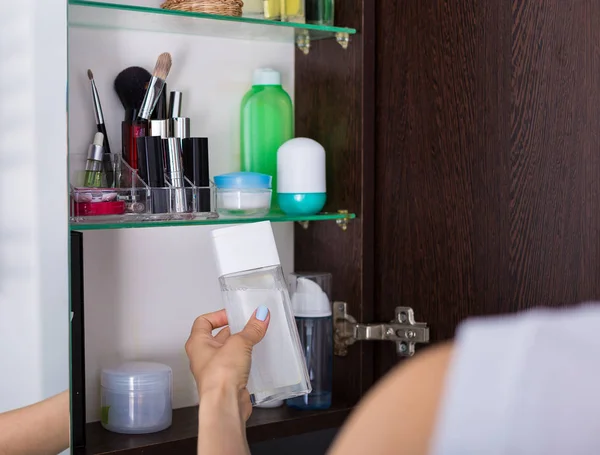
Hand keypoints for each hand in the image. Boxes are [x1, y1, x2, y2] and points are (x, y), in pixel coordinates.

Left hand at [185, 306, 269, 420]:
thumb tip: (261, 315)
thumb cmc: (220, 376)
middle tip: (249, 325)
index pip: (204, 321)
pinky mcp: (227, 381)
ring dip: (241, 345)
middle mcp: (203, 356)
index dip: (218, 315)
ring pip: (228, 351)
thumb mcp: (239, 343)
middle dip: (234, 330)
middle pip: (217, 336)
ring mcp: (214, 369)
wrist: (225, 403)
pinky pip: (235, 365)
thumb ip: (252, 328)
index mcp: (197, 343)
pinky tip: (256, 356)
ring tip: (254, 338)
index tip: (234, 314)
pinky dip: (245, 359)